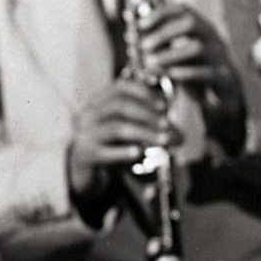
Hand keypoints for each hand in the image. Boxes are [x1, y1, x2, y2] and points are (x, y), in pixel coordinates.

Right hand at [66, 75, 175, 207]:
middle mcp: (89, 114)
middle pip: (120, 106)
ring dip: (144, 133)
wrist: (83, 172)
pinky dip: (124, 152)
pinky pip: (107, 152)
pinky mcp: (86, 155)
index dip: (143, 93)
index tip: (163, 104)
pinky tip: (139, 153)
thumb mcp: (126, 132)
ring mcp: (86, 134)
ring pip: (117, 128)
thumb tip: (177, 134)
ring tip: (163, 140)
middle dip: (148, 114)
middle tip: (167, 125)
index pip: (120, 87)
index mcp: (99, 102)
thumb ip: (147, 128)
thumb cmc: (109, 147)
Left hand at [129, 1, 241, 148]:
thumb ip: (159, 46)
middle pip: (191, 23)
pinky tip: (169, 76)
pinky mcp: (224, 78)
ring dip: (170, 54)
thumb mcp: (177, 56)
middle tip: (144, 45)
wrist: (223, 97)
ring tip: (151, 63)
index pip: (181, 9)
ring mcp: (220, 57)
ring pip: (198, 48)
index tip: (140, 24)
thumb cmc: (196, 73)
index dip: (160, 13)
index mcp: (200, 27)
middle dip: (164, 32)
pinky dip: (186, 73)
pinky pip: (206, 73)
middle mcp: (212, 38)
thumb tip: (133, 36)